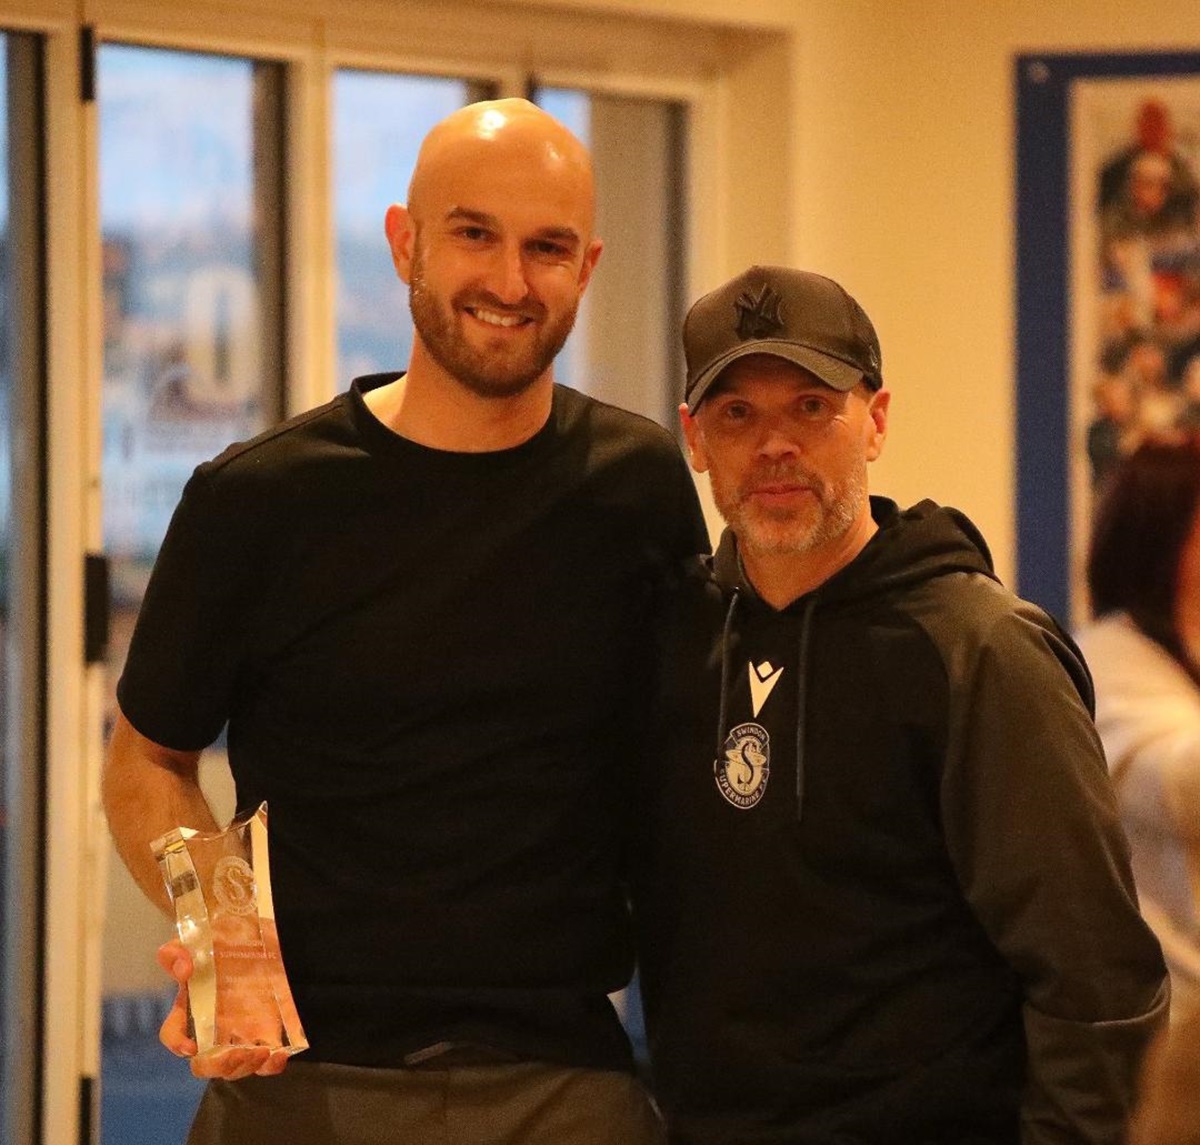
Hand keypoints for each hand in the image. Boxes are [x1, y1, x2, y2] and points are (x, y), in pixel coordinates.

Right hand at [156, 939, 289, 1078]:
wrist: (269, 933)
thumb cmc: (230, 936)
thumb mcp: (206, 934)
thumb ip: (181, 949)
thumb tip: (184, 969)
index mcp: (193, 1005)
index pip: (174, 1033)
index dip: (177, 1043)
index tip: (190, 1046)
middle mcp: (215, 1025)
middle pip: (205, 1063)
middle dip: (217, 1066)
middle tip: (235, 1055)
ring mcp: (242, 1032)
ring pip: (235, 1068)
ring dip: (245, 1067)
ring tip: (263, 1051)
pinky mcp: (269, 1032)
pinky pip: (267, 1061)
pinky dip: (271, 1066)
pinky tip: (279, 1057)